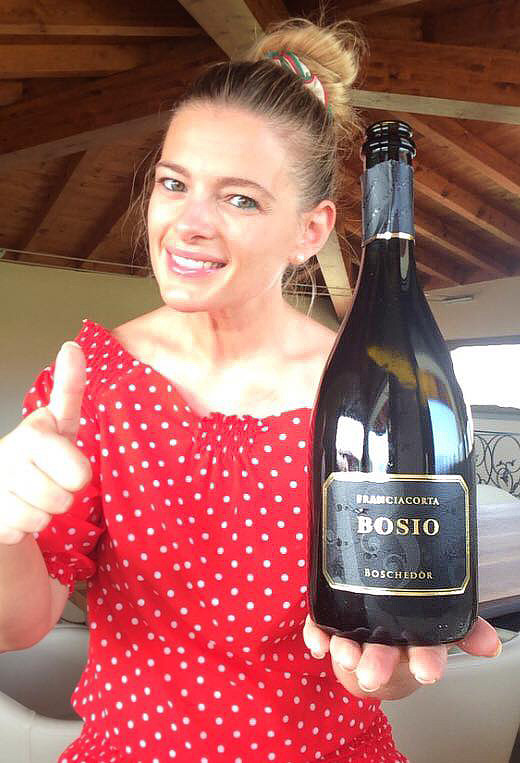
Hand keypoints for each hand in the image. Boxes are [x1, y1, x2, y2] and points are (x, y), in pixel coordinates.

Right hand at [0, 342, 91, 544]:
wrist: (2, 487)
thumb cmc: (41, 454)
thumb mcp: (60, 423)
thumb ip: (69, 389)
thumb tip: (72, 347)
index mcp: (36, 432)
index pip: (71, 455)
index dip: (75, 466)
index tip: (51, 446)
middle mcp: (11, 453)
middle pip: (67, 492)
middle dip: (67, 493)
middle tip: (54, 480)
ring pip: (45, 514)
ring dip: (47, 512)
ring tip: (35, 494)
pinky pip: (23, 529)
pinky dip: (26, 526)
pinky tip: (17, 508)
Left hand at [303, 614, 501, 700]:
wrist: (374, 638)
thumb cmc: (405, 625)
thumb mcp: (439, 620)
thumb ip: (465, 627)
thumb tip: (491, 644)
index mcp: (413, 638)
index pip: (426, 651)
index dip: (427, 661)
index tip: (426, 670)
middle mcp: (386, 642)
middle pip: (384, 654)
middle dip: (378, 664)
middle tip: (371, 672)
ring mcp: (358, 638)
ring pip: (352, 646)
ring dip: (346, 651)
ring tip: (344, 653)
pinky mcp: (331, 628)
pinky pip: (320, 632)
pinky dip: (316, 636)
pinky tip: (316, 643)